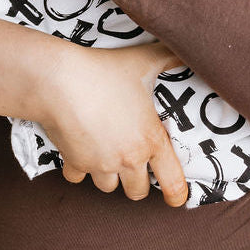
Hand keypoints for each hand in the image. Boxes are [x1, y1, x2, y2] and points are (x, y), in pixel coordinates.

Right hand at [39, 40, 189, 207]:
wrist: (60, 81)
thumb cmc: (104, 71)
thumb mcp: (143, 61)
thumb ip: (169, 58)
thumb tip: (189, 50)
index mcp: (151, 140)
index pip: (173, 182)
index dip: (177, 195)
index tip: (177, 199)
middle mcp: (128, 159)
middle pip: (137, 192)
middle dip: (137, 183)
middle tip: (134, 167)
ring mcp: (100, 164)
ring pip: (108, 187)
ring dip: (108, 177)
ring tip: (106, 157)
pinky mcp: (75, 163)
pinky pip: (78, 177)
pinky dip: (78, 169)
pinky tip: (78, 152)